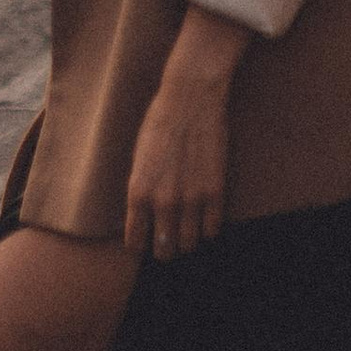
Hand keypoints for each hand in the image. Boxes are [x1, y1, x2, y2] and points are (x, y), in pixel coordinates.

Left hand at [124, 8, 249, 260]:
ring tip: (187, 231)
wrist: (190, 99)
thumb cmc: (159, 123)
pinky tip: (205, 218)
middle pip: (164, 250)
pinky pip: (213, 229)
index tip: (145, 241)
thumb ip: (141, 190)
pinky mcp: (215, 192)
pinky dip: (209, 228)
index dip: (140, 245)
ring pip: (190, 244)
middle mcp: (163, 202)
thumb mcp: (138, 159)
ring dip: (188, 241)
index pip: (135, 242)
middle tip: (168, 242)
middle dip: (165, 249)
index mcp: (138, 193)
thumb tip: (144, 215)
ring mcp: (191, 199)